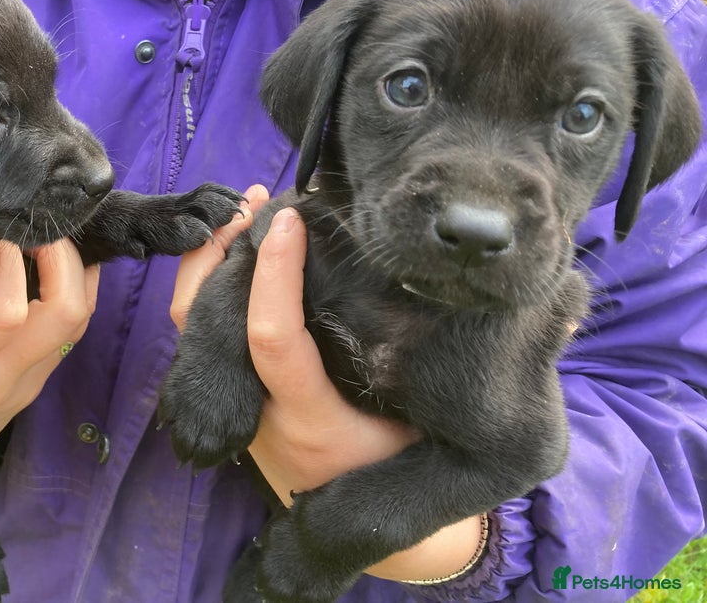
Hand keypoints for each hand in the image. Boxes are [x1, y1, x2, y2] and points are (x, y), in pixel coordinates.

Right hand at [0, 237, 97, 499]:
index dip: (4, 263)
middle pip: (54, 315)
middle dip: (54, 255)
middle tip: (30, 216)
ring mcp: (17, 389)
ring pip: (73, 321)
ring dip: (75, 267)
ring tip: (50, 226)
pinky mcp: (31, 387)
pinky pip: (73, 333)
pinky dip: (81, 287)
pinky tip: (67, 252)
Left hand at [171, 190, 484, 581]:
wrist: (363, 531)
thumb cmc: (407, 467)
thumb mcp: (431, 426)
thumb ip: (445, 371)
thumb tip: (538, 311)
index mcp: (312, 421)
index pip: (272, 341)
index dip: (274, 276)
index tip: (291, 221)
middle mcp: (262, 412)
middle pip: (205, 325)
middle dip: (221, 255)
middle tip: (255, 200)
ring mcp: (239, 403)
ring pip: (192, 326)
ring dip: (210, 262)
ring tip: (242, 209)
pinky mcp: (233, 394)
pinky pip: (204, 334)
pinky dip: (213, 283)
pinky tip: (237, 247)